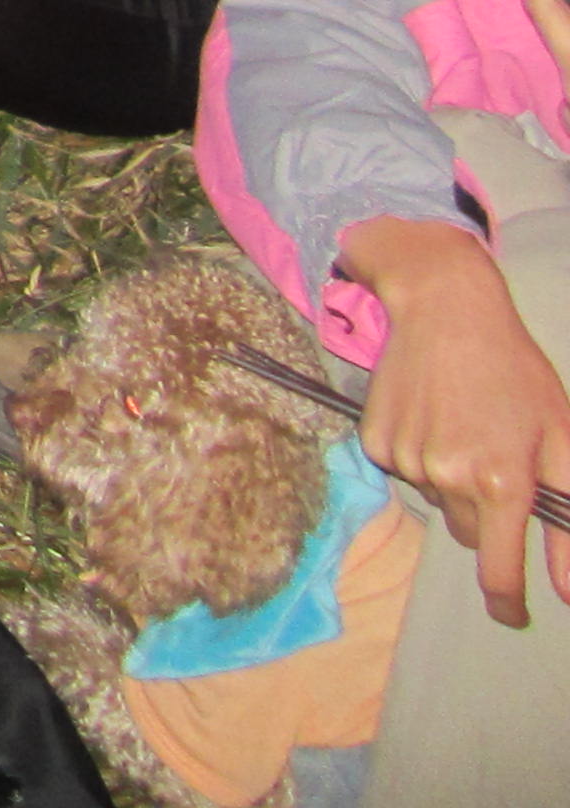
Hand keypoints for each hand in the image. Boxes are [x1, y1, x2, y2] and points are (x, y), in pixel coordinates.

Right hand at [341, 215, 569, 623]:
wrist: (445, 309)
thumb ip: (568, 518)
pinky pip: (403, 472)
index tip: (514, 615)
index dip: (508, 602)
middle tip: (498, 464)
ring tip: (464, 425)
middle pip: (470, 533)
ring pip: (438, 500)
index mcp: (499, 481)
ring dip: (453, 480)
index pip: (499, 570)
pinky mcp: (374, 440)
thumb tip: (569, 590)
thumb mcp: (562, 439)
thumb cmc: (516, 374)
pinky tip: (432, 415)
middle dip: (487, 514)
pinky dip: (420, 456)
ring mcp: (405, 458)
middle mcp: (447, 476)